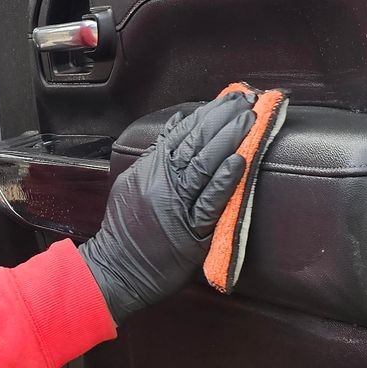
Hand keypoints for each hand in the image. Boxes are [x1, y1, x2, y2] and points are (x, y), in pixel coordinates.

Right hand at [81, 92, 254, 324]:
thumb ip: (156, 152)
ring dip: (229, 139)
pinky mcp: (190, 231)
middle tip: (246, 100)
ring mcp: (176, 205)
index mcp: (151, 168)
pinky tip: (239, 161)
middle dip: (222, 118)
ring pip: (204, 165)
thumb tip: (180, 122)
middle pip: (195, 142)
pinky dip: (225, 180)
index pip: (183, 132)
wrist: (117, 269)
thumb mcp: (133, 182)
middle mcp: (162, 181)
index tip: (229, 98)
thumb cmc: (126, 229)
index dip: (207, 113)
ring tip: (249, 120)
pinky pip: (209, 202)